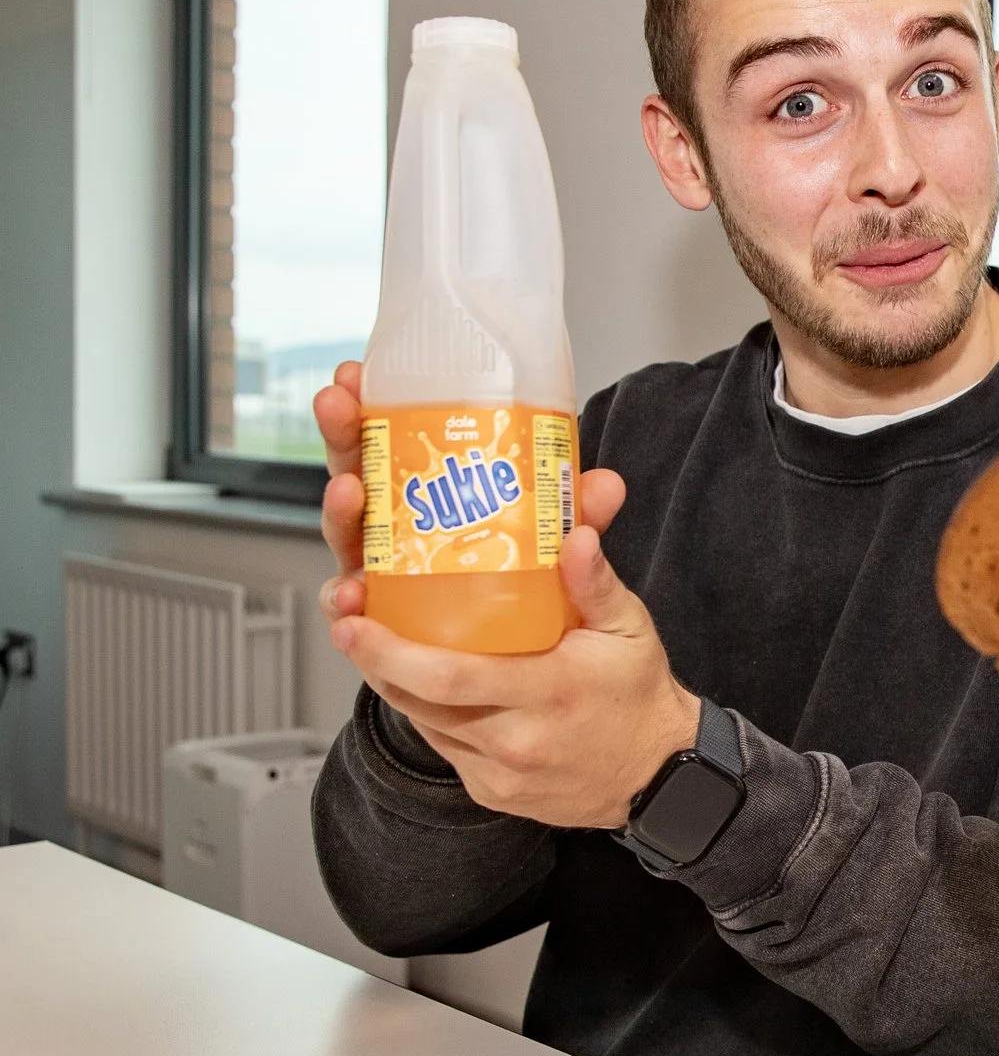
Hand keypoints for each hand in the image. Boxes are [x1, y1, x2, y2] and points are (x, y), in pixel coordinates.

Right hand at [312, 362, 626, 627]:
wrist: (557, 682)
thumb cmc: (549, 603)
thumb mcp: (570, 554)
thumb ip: (581, 519)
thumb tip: (605, 486)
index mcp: (436, 503)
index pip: (394, 446)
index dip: (372, 410)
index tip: (357, 372)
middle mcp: (402, 538)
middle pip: (360, 482)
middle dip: (342, 440)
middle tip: (336, 404)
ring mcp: (391, 584)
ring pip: (350, 543)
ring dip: (341, 513)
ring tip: (350, 490)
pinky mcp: (391, 635)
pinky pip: (359, 619)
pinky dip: (346, 605)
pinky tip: (350, 595)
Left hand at [322, 382, 692, 826]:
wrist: (659, 775)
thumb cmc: (638, 693)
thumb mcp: (629, 629)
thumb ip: (596, 584)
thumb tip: (576, 533)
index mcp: (549, 692)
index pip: (451, 678)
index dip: (391, 652)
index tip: (355, 621)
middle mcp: (517, 740)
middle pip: (420, 703)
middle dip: (374, 661)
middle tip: (346, 623)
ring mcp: (500, 773)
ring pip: (424, 725)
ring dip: (395, 684)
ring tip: (373, 644)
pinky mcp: (492, 792)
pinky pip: (444, 747)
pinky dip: (427, 712)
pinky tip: (422, 682)